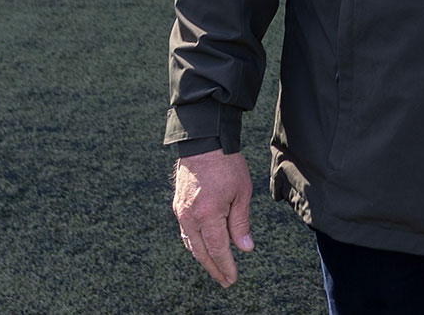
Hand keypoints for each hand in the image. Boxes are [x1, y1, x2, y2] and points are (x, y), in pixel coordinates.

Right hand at [172, 149, 253, 286]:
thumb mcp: (242, 193)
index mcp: (208, 216)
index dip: (225, 266)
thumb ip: (240, 223)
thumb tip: (245, 248)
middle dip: (214, 268)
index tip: (232, 279)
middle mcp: (190, 217)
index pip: (218, 249)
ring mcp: (181, 212)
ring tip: (216, 267)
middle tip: (225, 281)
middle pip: (201, 252)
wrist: (204, 142)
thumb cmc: (226, 165)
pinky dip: (195, 243)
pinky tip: (203, 246)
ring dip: (203, 257)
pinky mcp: (178, 205)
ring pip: (191, 243)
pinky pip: (186, 231)